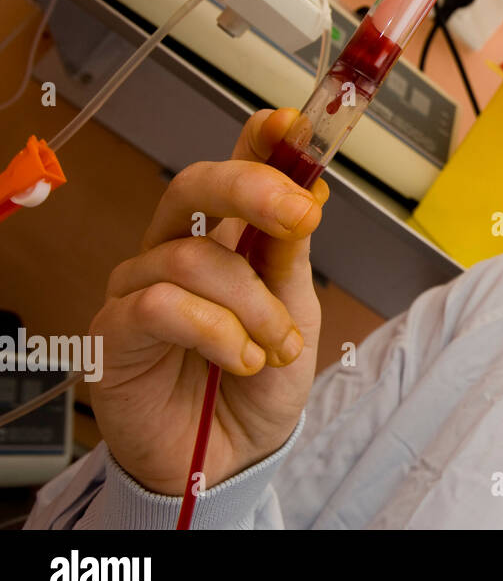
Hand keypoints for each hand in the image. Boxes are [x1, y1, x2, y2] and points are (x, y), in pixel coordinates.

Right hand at [89, 108, 328, 495]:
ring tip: (276, 346)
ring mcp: (141, 287)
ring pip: (194, 257)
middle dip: (252, 190)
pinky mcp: (116, 331)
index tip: (291, 124)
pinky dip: (217, 332)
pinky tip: (241, 359)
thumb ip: (291, 257)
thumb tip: (308, 193)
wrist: (234, 456)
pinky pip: (162, 304)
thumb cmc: (260, 383)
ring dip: (252, 304)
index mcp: (226, 238)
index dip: (258, 142)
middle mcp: (177, 251)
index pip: (233, 172)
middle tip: (299, 216)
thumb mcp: (296, 315)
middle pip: (195, 187)